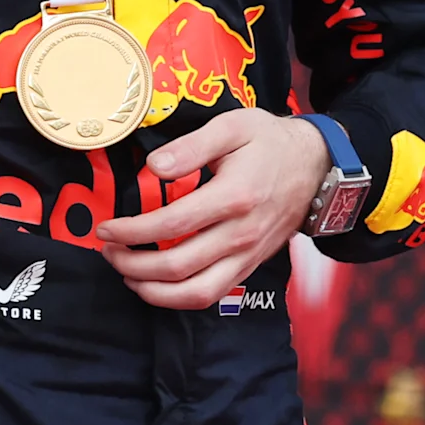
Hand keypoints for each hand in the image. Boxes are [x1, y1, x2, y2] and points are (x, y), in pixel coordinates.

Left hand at [88, 109, 325, 309]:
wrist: (317, 167)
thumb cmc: (271, 142)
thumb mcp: (233, 126)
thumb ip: (191, 146)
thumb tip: (154, 166)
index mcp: (234, 196)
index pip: (171, 225)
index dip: (132, 231)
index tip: (107, 228)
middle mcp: (241, 233)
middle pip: (178, 266)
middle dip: (133, 265)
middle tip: (109, 251)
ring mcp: (247, 254)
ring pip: (196, 293)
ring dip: (154, 291)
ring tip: (127, 275)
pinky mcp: (250, 265)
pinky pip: (212, 294)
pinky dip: (180, 297)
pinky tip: (157, 285)